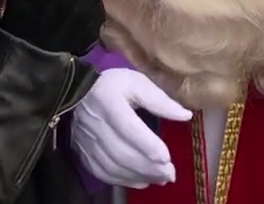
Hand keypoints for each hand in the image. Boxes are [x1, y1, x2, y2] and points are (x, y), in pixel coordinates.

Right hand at [72, 68, 191, 188]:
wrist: (77, 91)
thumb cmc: (113, 84)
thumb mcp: (137, 83)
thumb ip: (160, 100)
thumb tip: (186, 116)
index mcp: (108, 100)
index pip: (128, 127)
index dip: (147, 145)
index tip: (166, 158)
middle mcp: (94, 123)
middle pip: (121, 152)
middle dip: (147, 166)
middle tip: (170, 174)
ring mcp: (86, 140)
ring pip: (112, 166)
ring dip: (138, 176)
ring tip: (161, 179)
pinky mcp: (83, 152)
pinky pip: (102, 172)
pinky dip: (123, 181)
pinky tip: (141, 181)